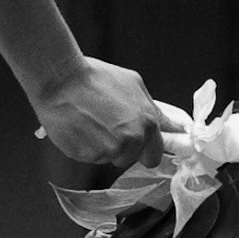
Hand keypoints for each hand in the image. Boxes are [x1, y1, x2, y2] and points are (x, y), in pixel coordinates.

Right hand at [32, 58, 159, 168]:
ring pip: (108, 158)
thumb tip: (177, 128)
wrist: (61, 79)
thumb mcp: (133, 85)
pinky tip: (79, 127)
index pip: (154, 156)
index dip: (144, 151)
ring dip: (100, 147)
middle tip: (106, 127)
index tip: (136, 144)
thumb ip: (154, 111)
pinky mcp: (86, 155)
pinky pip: (89, 157)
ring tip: (90, 122)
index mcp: (147, 124)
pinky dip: (84, 147)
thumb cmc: (96, 77)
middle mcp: (131, 140)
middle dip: (121, 149)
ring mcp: (107, 150)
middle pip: (129, 159)